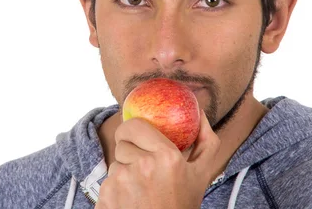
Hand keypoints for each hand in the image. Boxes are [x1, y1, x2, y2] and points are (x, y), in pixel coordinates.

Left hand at [95, 109, 219, 208]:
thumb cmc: (182, 206)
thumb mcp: (201, 175)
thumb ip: (206, 141)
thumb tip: (200, 113)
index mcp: (166, 157)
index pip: (134, 126)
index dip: (133, 131)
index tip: (137, 138)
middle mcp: (141, 166)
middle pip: (122, 144)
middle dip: (130, 152)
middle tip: (141, 167)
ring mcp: (120, 183)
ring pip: (114, 165)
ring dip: (124, 173)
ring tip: (139, 189)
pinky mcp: (105, 198)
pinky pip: (106, 183)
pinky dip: (115, 190)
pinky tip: (130, 202)